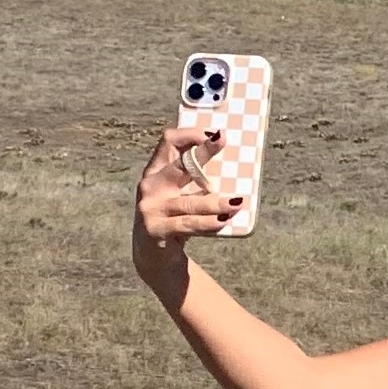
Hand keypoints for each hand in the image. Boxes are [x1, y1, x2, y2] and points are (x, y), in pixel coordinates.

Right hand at [132, 122, 226, 298]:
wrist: (154, 256)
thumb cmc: (175, 217)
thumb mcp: (182, 194)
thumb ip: (197, 179)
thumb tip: (236, 161)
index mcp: (156, 170)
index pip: (169, 141)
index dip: (190, 133)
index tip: (215, 132)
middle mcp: (150, 185)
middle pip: (180, 165)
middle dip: (203, 151)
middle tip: (223, 140)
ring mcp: (150, 208)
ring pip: (189, 202)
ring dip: (215, 203)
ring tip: (237, 203)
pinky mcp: (155, 230)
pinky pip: (188, 225)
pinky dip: (208, 223)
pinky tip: (223, 222)